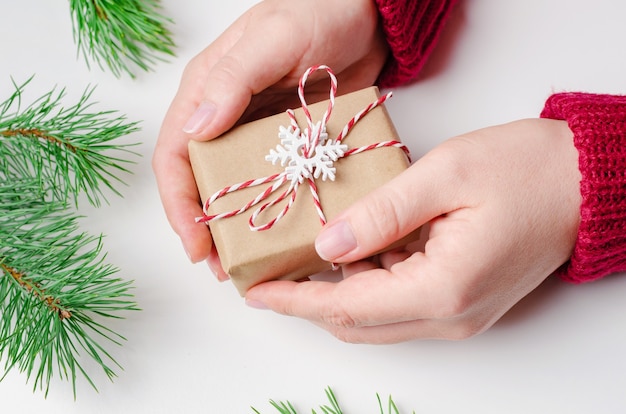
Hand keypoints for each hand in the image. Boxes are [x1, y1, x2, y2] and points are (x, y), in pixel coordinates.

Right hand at [152, 0, 388, 270]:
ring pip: (235, 188)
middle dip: (204, 227)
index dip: (178, 204)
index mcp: (207, 91)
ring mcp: (258, 132)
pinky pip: (272, 182)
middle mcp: (226, 116)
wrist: (369, 16)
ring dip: (235, 227)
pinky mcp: (289, 143)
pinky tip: (282, 234)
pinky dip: (271, 210)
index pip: (175, 155)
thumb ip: (233, 80)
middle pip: (201, 181)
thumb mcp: (273, 39)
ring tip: (248, 263)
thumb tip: (196, 129)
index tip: (195, 244)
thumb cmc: (319, 11)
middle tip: (220, 267)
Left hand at [245, 119, 581, 342]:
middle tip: (268, 274)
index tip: (255, 290)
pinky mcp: (462, 302)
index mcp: (442, 287)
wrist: (583, 181)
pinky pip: (399, 305)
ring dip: (336, 291)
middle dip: (306, 301)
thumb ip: (381, 213)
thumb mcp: (444, 174)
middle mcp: (449, 315)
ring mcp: (458, 314)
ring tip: (301, 256)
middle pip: (356, 323)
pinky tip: (352, 251)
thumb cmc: (525, 169)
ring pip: (375, 318)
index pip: (346, 306)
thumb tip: (328, 242)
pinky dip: (367, 284)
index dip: (295, 299)